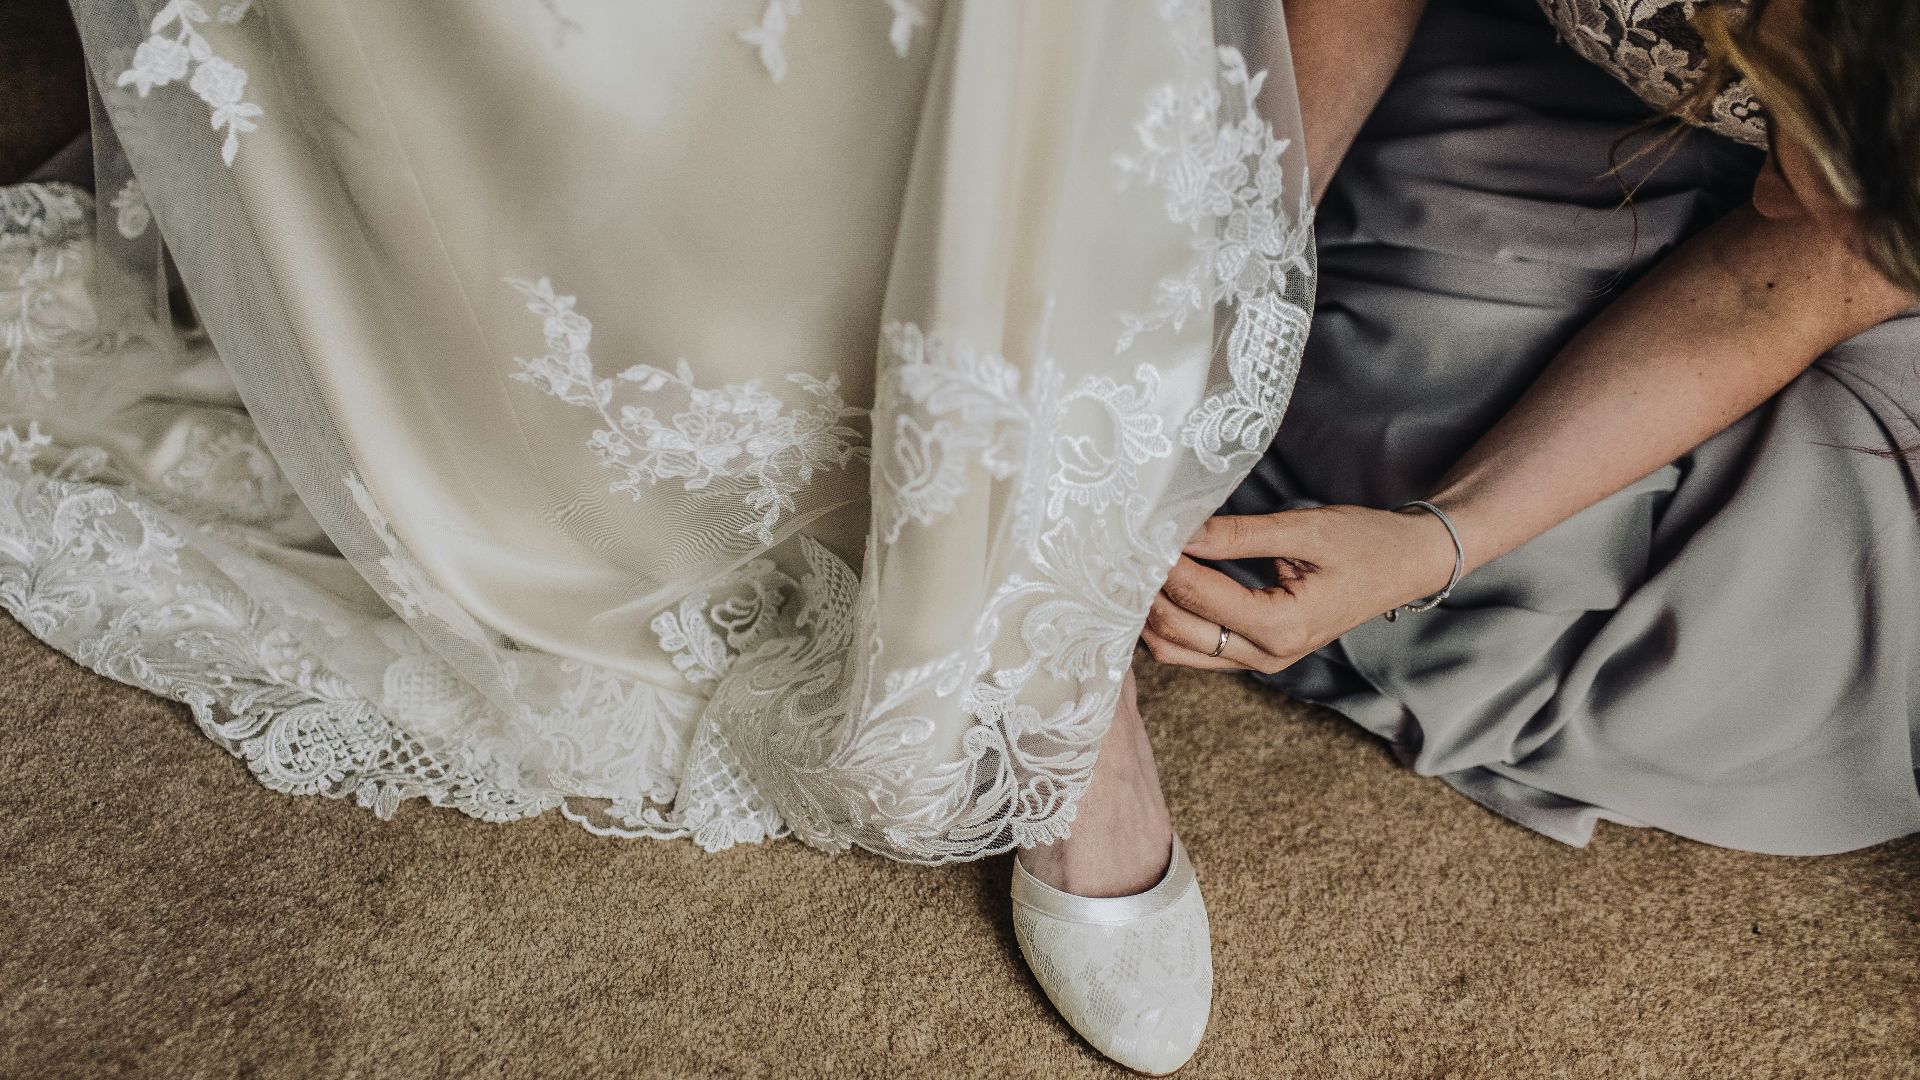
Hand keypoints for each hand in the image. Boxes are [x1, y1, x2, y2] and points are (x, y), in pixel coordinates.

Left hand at [1142, 504, 1458, 673]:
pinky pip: (1196, 651)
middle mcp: (1268, 656)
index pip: (1199, 598)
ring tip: (1134, 568)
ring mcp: (1261, 662)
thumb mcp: (1304, 529)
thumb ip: (1238, 534)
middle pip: (1177, 635)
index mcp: (1282, 627)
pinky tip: (1158, 589)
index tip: (1136, 533)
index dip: (1163, 565)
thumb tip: (1180, 531)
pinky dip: (1171, 624)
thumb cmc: (1365, 543)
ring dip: (1151, 614)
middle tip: (1120, 551)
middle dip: (1145, 594)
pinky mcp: (1256, 655)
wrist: (1407, 565)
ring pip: (1178, 652)